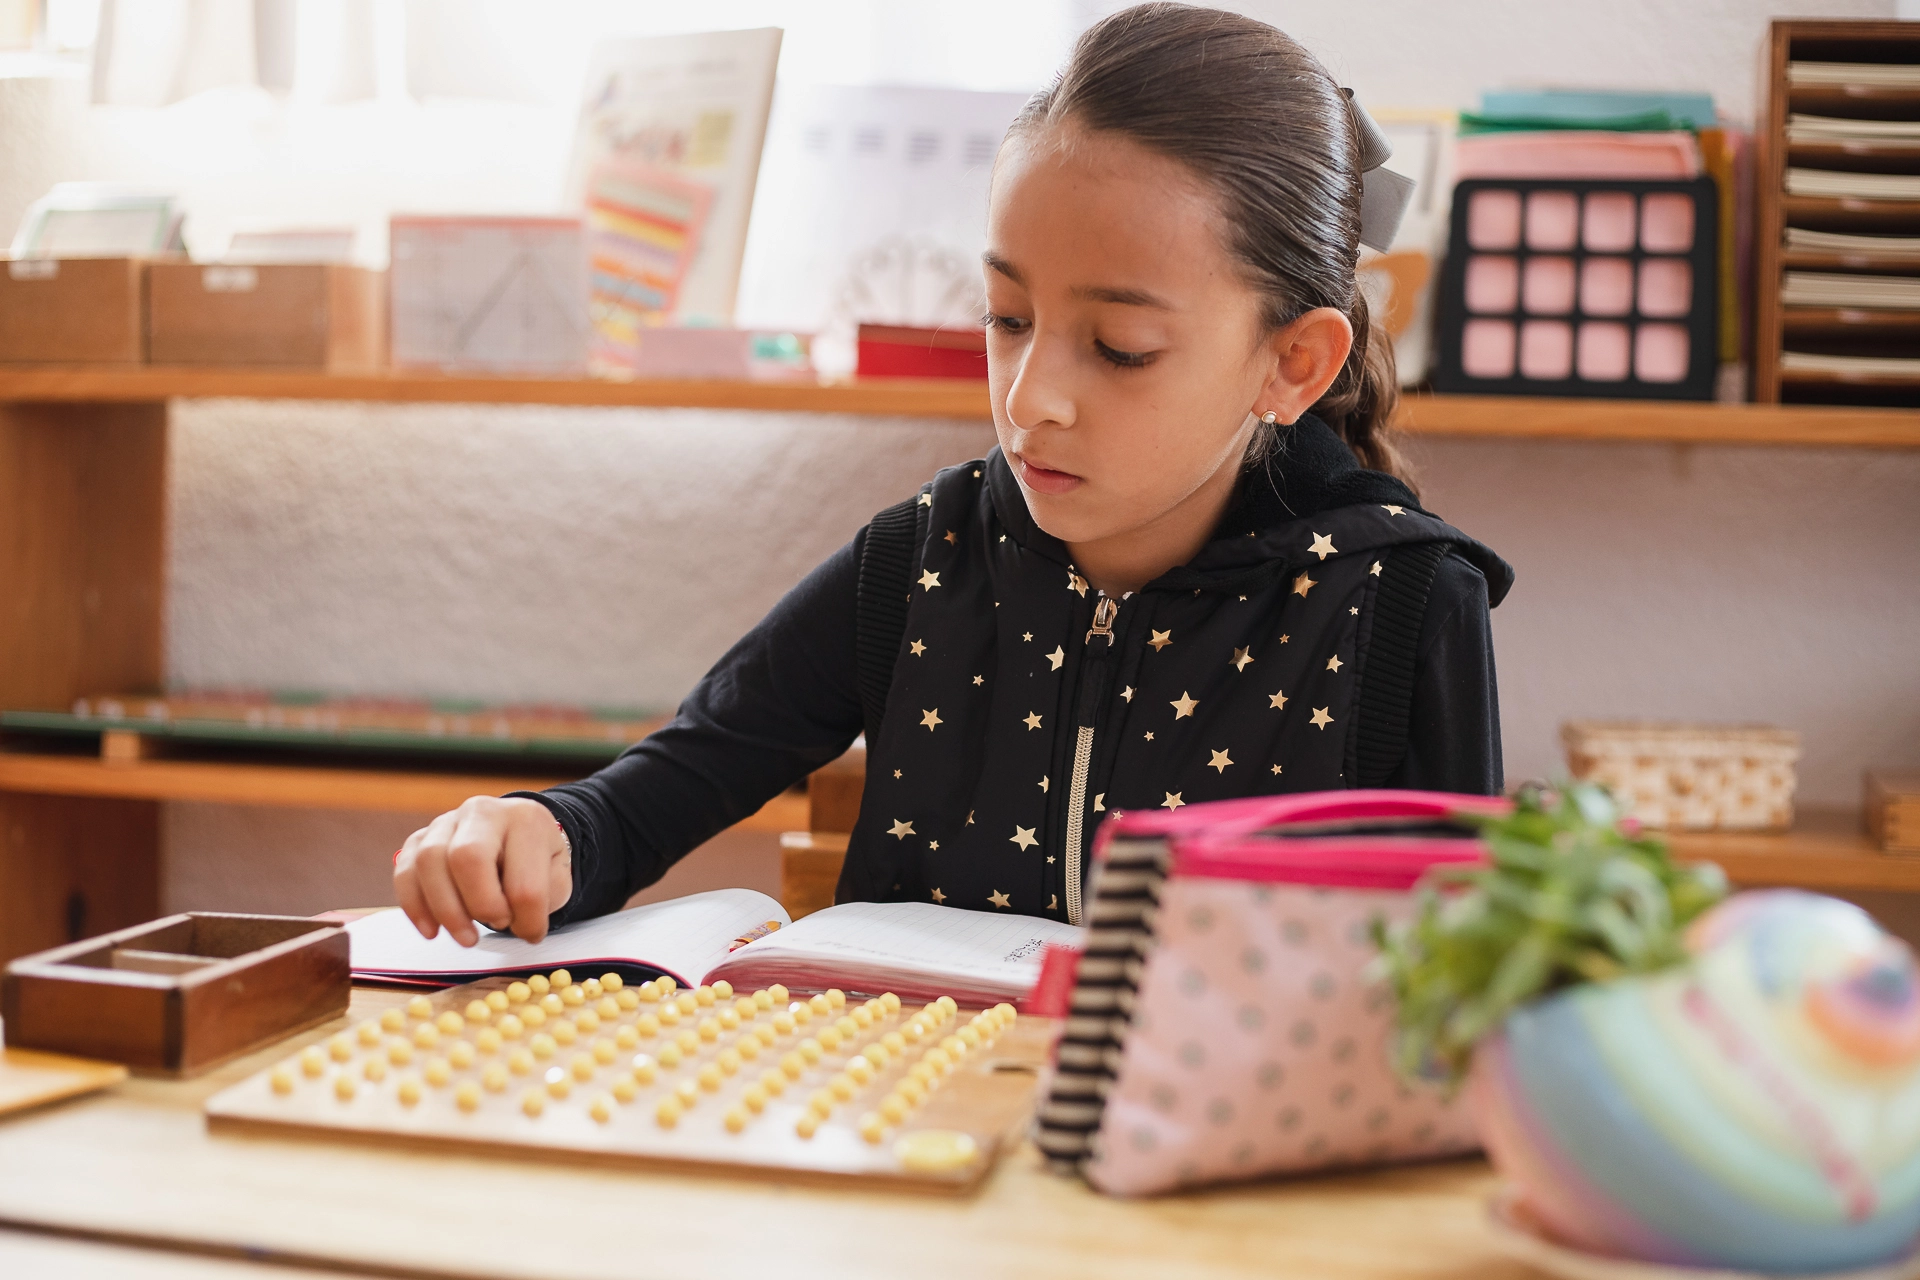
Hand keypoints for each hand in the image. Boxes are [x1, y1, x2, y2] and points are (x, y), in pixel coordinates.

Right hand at [393, 796, 572, 945]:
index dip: (526, 919)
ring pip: (429, 861)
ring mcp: (447, 821)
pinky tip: (432, 930)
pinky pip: (406, 871)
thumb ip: (540, 898)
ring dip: (446, 911)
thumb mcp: (556, 875)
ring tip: (467, 937)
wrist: (518, 835)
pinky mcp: (420, 838)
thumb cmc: (536, 860)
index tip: (531, 934)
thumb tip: (513, 922)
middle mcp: (483, 811)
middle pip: (466, 857)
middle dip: (481, 906)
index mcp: (526, 819)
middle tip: (498, 925)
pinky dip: (415, 906)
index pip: (522, 880)